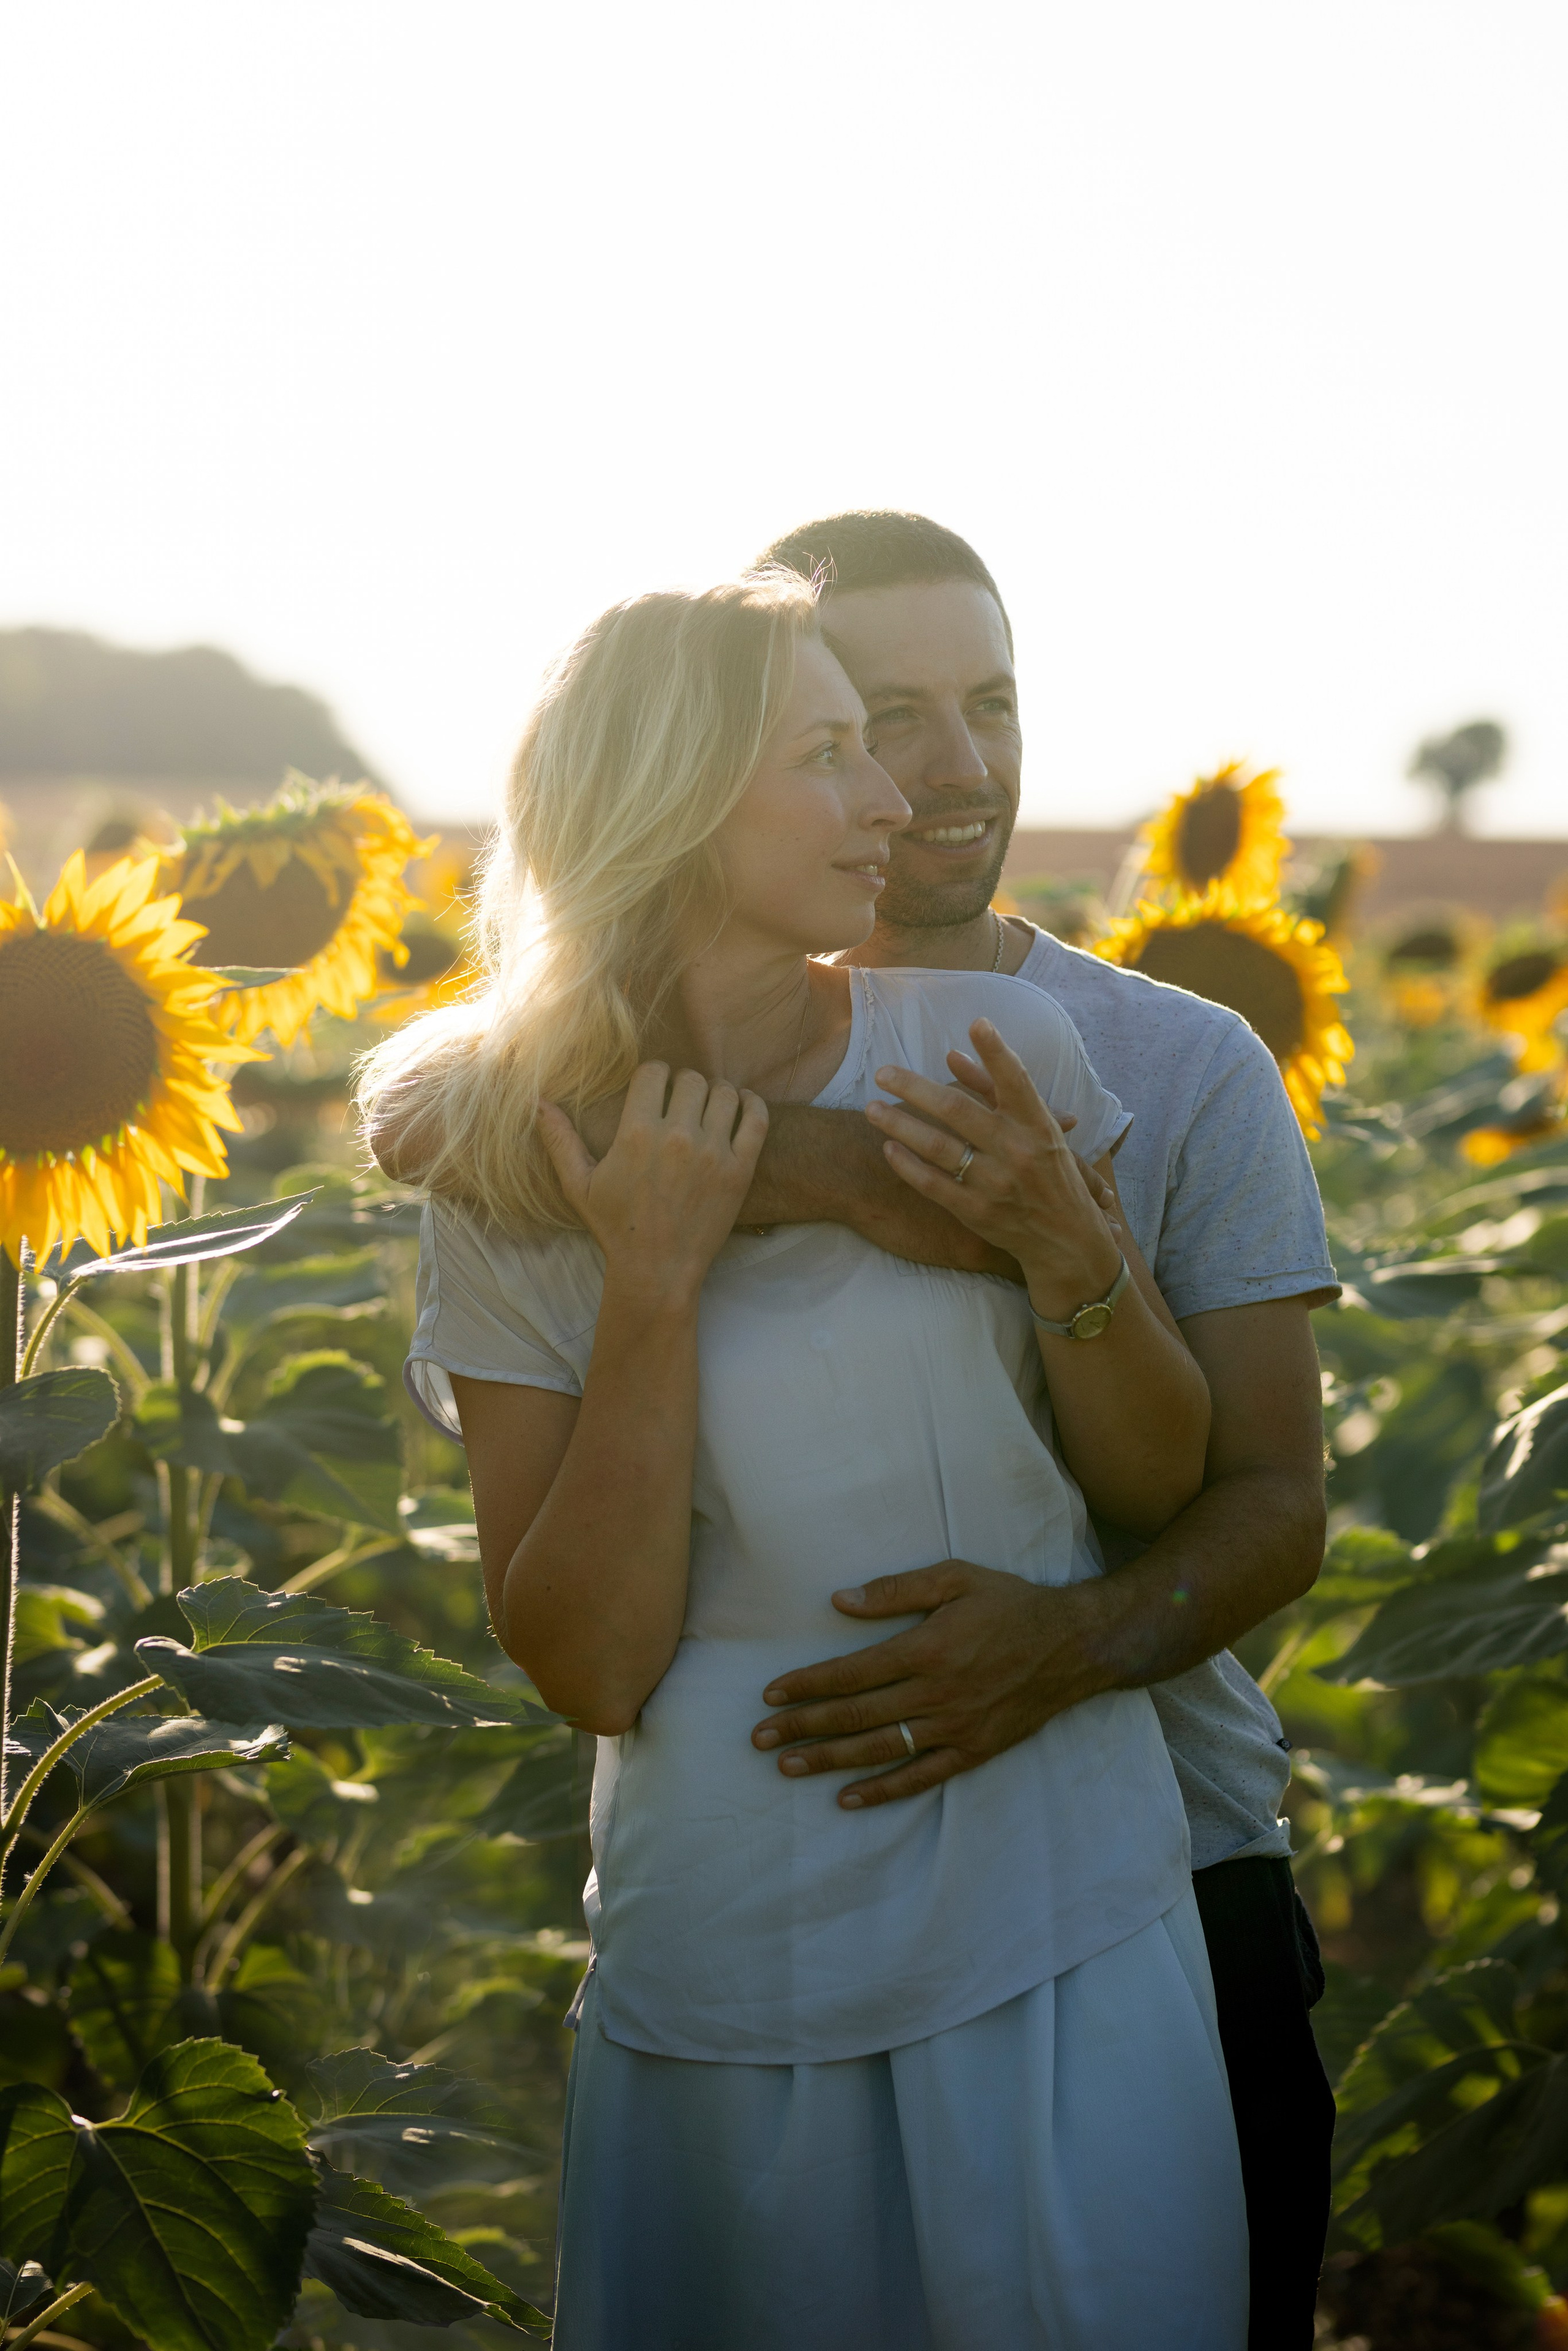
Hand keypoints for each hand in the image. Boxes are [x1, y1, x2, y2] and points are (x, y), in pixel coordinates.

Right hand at [539, 1063, 767, 1303]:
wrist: (657, 1270)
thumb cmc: (616, 1227)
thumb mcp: (579, 1185)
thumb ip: (560, 1141)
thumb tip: (537, 1102)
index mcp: (636, 1134)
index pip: (653, 1072)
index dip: (653, 1075)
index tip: (653, 1089)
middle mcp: (677, 1137)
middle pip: (690, 1079)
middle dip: (683, 1084)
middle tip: (680, 1102)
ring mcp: (713, 1153)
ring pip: (724, 1092)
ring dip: (716, 1093)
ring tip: (707, 1106)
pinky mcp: (740, 1169)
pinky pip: (756, 1118)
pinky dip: (751, 1104)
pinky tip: (740, 1106)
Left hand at [750, 1561, 1114, 1806]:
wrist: (1073, 1646)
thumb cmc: (1010, 1604)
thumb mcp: (955, 1578)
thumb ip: (896, 1589)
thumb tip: (840, 1601)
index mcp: (926, 1648)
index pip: (851, 1673)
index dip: (807, 1685)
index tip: (770, 1695)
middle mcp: (935, 1694)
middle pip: (855, 1715)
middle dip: (803, 1727)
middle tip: (760, 1738)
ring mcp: (955, 1727)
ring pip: (880, 1749)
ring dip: (830, 1760)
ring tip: (788, 1766)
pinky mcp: (974, 1750)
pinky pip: (921, 1776)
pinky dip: (883, 1790)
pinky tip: (848, 1798)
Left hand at [866, 1019, 1121, 1321]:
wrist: (1065, 1239)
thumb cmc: (1048, 1173)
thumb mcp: (1037, 1129)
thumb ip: (994, 1091)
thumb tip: (951, 1056)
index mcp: (1038, 1125)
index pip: (1017, 1082)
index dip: (997, 1052)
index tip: (976, 1023)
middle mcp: (1018, 1151)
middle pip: (958, 1111)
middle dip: (915, 1089)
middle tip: (882, 1073)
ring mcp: (996, 1184)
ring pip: (939, 1148)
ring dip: (900, 1124)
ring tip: (872, 1107)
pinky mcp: (977, 1213)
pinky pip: (934, 1185)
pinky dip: (908, 1166)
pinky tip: (887, 1148)